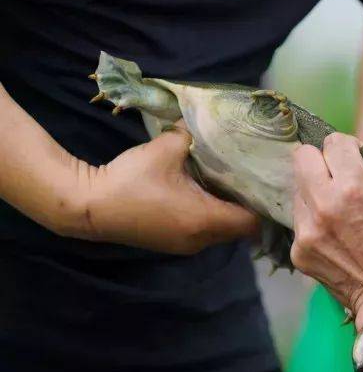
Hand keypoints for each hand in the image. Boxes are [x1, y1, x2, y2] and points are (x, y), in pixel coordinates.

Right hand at [77, 122, 258, 253]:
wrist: (88, 206)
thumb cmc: (130, 178)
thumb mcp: (166, 149)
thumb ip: (192, 135)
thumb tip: (207, 124)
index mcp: (205, 220)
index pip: (252, 222)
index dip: (263, 203)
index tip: (265, 182)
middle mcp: (200, 240)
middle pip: (239, 228)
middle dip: (247, 205)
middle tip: (250, 178)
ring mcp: (185, 246)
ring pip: (221, 231)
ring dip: (227, 210)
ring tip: (229, 182)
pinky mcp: (172, 244)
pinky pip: (204, 232)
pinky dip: (210, 216)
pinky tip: (203, 193)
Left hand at [291, 124, 362, 328]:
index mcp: (355, 186)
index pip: (334, 141)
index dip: (349, 148)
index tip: (357, 161)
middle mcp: (324, 204)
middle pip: (303, 156)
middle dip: (321, 160)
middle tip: (338, 175)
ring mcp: (307, 229)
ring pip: (298, 187)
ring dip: (315, 189)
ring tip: (338, 206)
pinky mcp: (298, 250)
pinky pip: (299, 219)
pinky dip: (313, 218)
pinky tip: (334, 231)